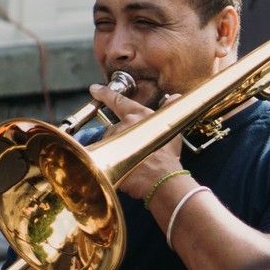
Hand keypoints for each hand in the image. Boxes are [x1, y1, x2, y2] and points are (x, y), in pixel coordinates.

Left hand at [87, 84, 183, 201]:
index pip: (119, 100)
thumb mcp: (172, 128)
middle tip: (131, 152)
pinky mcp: (107, 155)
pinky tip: (121, 170)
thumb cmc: (168, 157)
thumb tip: (174, 96)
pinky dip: (110, 162)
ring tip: (130, 163)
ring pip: (108, 142)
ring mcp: (114, 140)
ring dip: (115, 151)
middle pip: (113, 128)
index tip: (94, 89)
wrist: (162, 180)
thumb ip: (170, 109)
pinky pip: (103, 157)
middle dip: (119, 139)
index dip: (105, 93)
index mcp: (139, 115)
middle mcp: (125, 124)